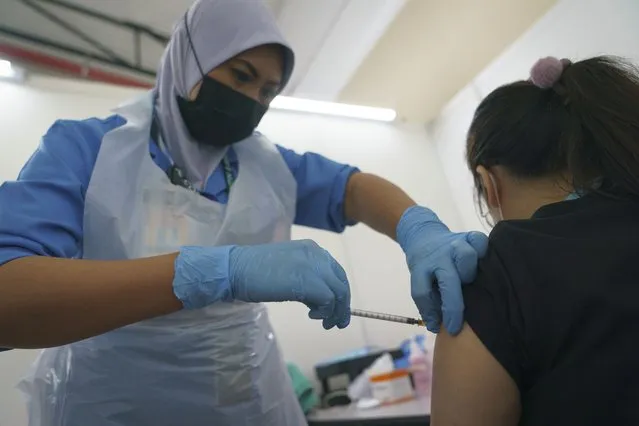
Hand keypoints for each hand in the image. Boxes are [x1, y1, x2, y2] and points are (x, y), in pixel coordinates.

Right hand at [172, 241, 350, 328]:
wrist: (237, 270)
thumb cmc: (256, 271)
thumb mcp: (288, 269)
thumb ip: (306, 278)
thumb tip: (319, 299)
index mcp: (312, 249)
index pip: (335, 272)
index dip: (339, 292)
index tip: (335, 308)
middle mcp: (317, 255)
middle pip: (340, 282)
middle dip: (342, 305)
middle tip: (336, 322)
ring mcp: (313, 267)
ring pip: (338, 293)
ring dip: (335, 311)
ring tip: (325, 323)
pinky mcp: (308, 282)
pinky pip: (328, 300)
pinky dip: (325, 311)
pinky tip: (313, 316)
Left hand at [396, 206, 487, 334]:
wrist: (424, 236)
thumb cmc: (428, 267)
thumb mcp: (421, 282)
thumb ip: (429, 303)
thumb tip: (437, 327)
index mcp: (421, 268)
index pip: (422, 292)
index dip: (432, 313)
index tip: (446, 329)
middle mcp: (438, 257)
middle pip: (449, 278)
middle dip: (455, 302)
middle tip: (460, 316)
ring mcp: (453, 244)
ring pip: (467, 256)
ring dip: (470, 272)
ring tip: (470, 280)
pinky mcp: (468, 236)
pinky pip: (480, 241)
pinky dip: (483, 250)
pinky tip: (484, 261)